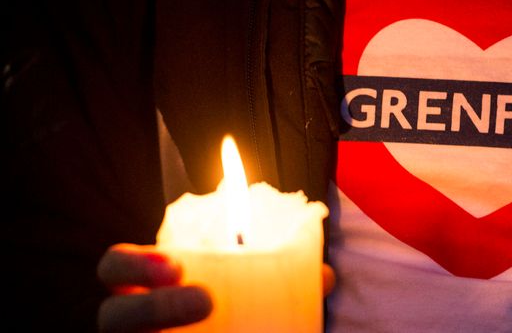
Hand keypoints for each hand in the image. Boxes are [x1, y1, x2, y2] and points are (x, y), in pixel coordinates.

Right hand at [97, 243, 336, 331]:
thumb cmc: (241, 324)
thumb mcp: (259, 299)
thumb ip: (285, 282)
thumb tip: (323, 276)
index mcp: (152, 289)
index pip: (117, 267)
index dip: (133, 263)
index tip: (178, 264)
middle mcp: (137, 327)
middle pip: (111, 316)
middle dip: (148, 307)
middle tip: (205, 300)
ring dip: (159, 323)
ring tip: (208, 314)